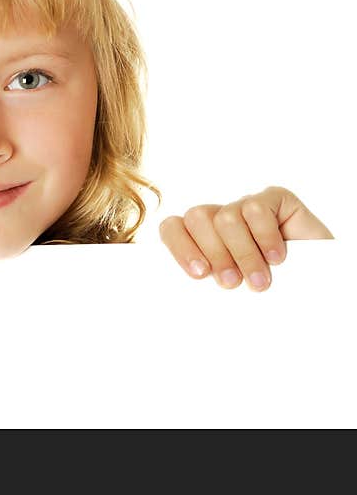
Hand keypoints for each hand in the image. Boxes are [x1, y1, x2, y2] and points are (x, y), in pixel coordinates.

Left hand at [158, 186, 332, 290]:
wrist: (321, 288)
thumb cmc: (271, 295)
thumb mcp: (233, 294)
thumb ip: (208, 284)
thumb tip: (183, 294)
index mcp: (201, 237)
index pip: (172, 227)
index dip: (179, 247)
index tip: (199, 274)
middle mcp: (221, 217)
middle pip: (196, 217)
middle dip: (214, 254)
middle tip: (231, 284)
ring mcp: (246, 206)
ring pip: (226, 217)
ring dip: (243, 254)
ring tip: (260, 281)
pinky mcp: (275, 199)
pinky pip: (257, 210)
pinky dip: (266, 238)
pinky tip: (278, 258)